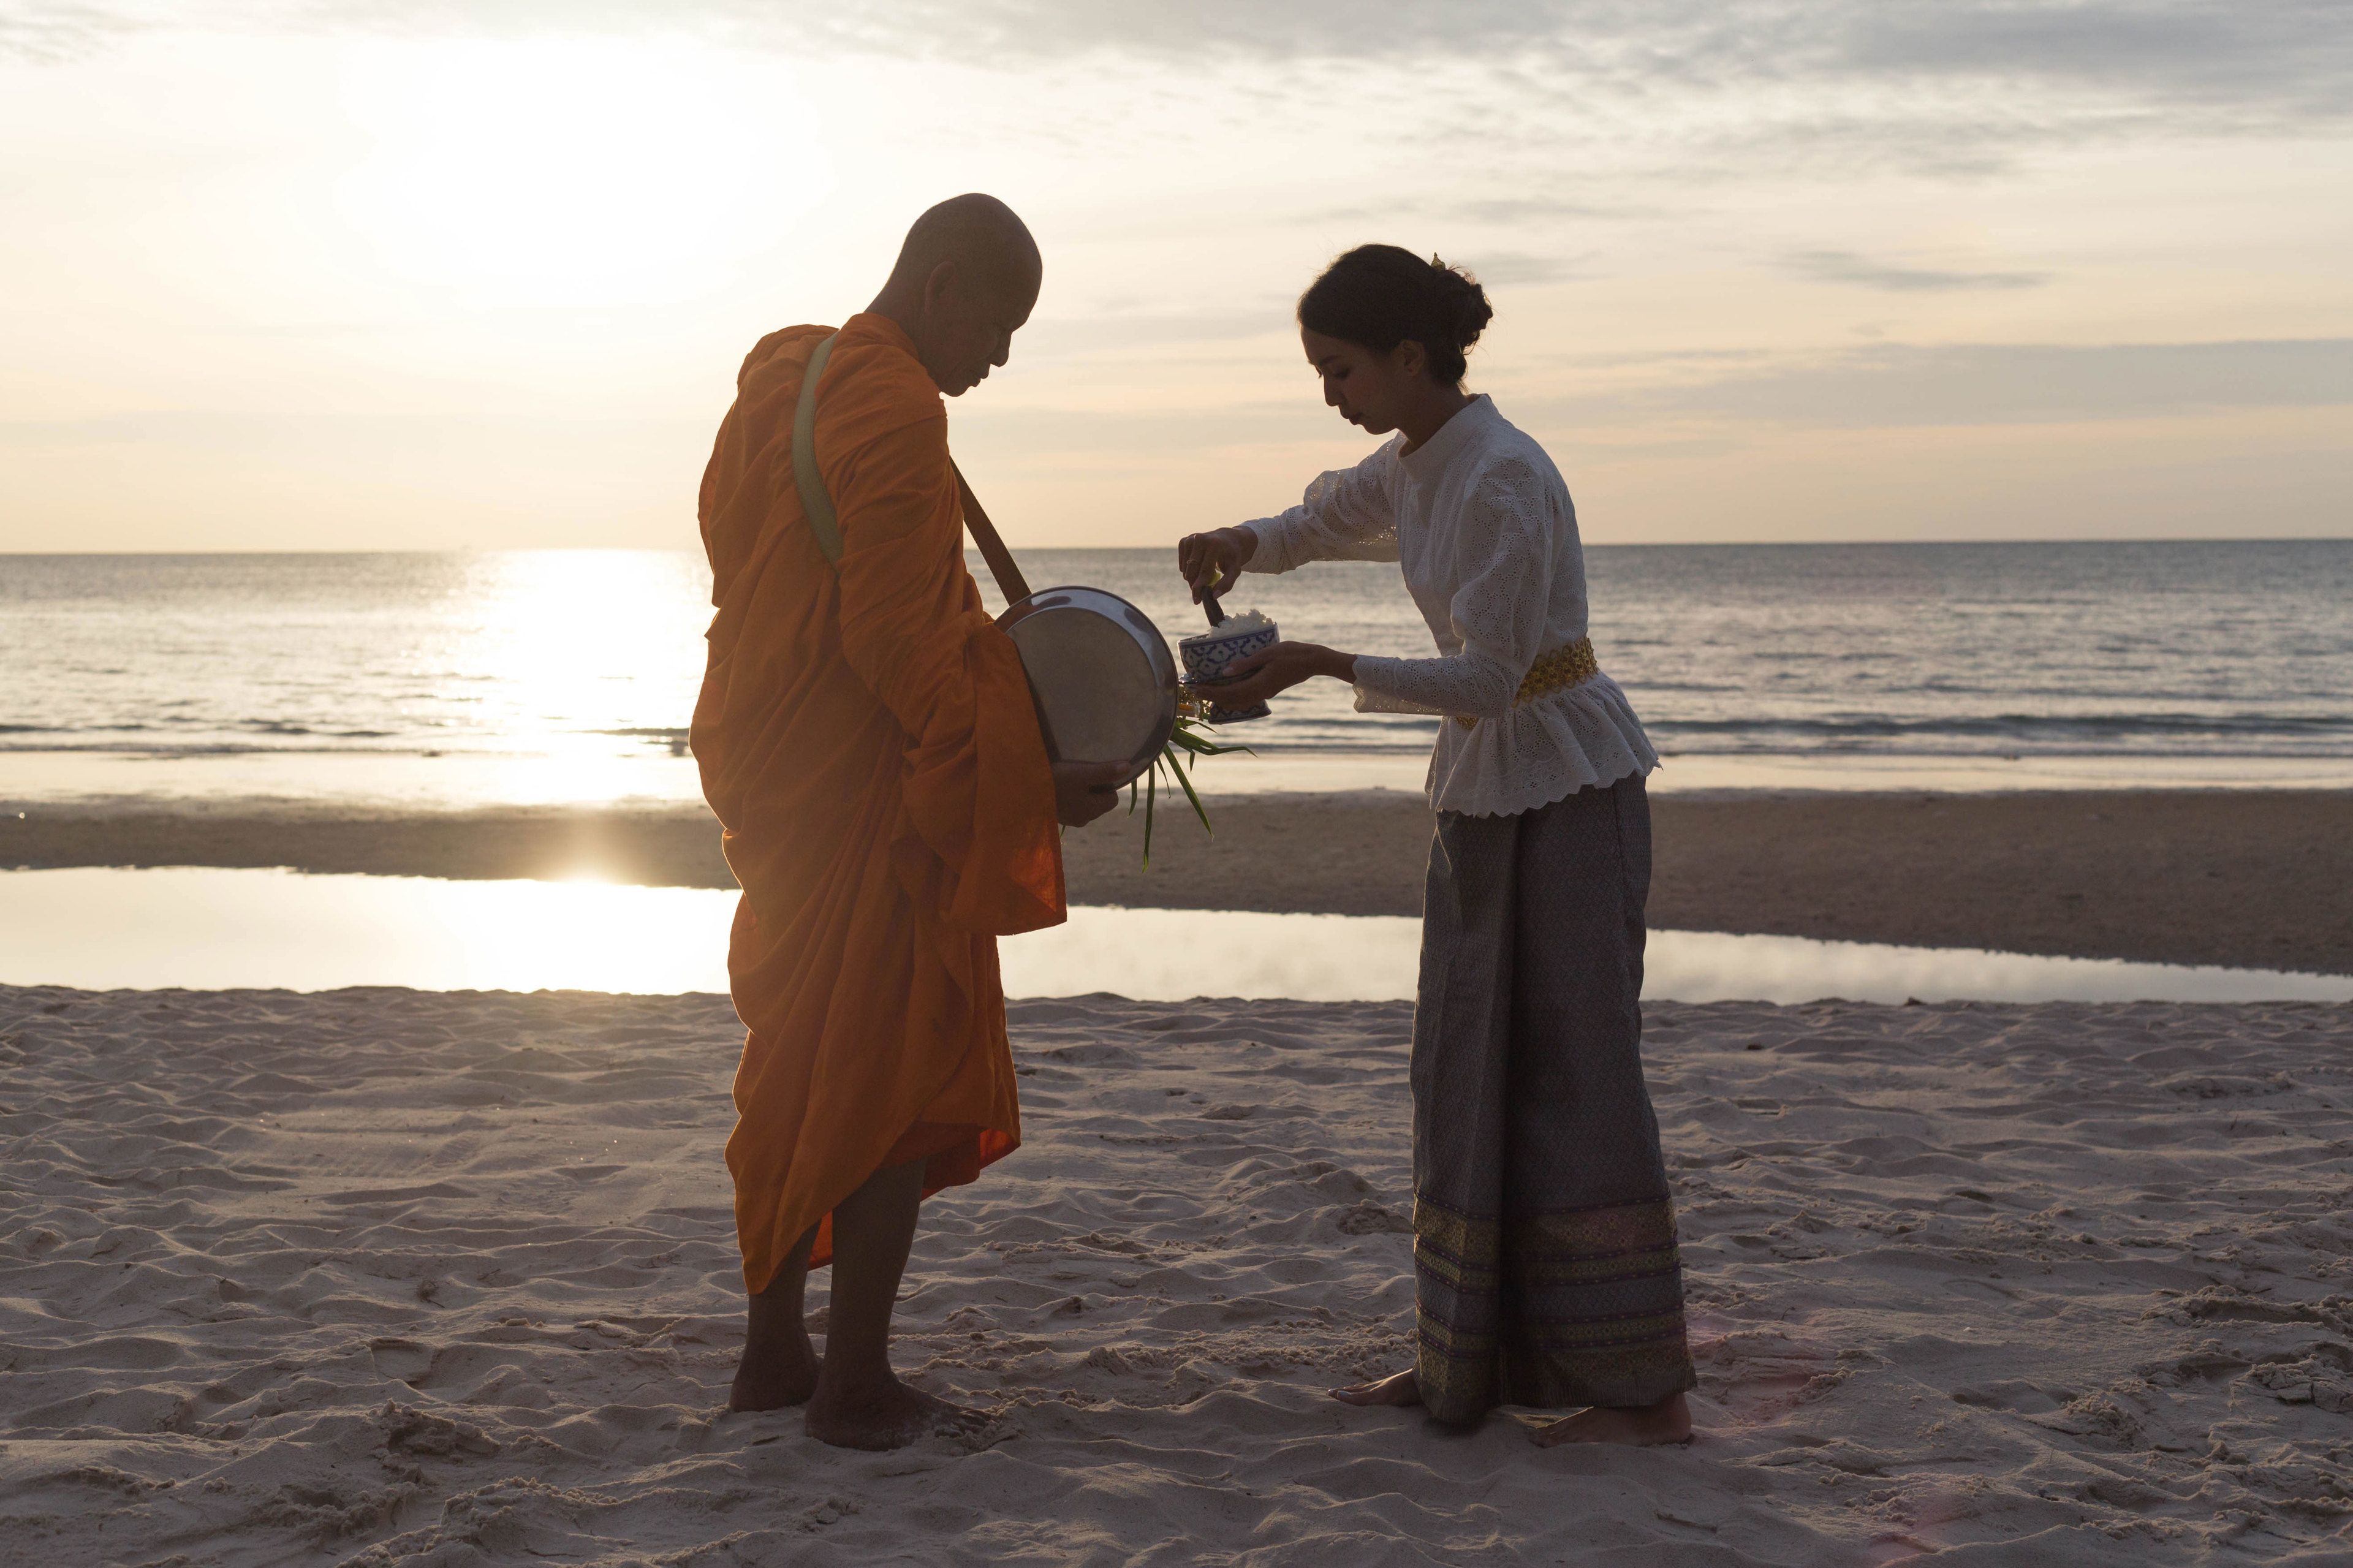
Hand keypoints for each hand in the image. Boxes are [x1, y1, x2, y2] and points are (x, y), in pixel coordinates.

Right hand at [1053, 760, 1129, 827]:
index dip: (1107, 784)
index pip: (1112, 799)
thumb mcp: (1082, 774)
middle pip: (1098, 802)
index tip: (1095, 772)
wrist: (1023, 793)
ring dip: (1080, 791)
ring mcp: (1068, 819)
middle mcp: (1082, 819)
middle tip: (1081, 773)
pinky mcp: (1055, 815)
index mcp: (1092, 811)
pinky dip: (1068, 795)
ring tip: (1068, 778)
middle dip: (1094, 788)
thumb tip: (1128, 768)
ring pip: (1084, 803)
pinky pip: (1070, 804)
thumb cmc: (1055, 782)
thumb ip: (1105, 772)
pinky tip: (1057, 785)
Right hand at [1176, 526, 1256, 603]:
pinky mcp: (1183, 541)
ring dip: (1193, 578)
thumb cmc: (1231, 557)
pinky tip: (1199, 565)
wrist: (1227, 539)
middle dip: (1196, 584)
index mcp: (1214, 544)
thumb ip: (1227, 583)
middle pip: (1192, 572)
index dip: (1200, 587)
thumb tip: (1214, 596)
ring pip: (1185, 570)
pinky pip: (1182, 565)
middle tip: (1203, 590)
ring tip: (1206, 574)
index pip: (1204, 571)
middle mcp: (1200, 539)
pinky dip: (1189, 570)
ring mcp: (1190, 539)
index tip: (1197, 600)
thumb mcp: (1235, 569)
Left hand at [1198, 641, 1354, 708]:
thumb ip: (1246, 663)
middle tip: (1195, 691)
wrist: (1313, 661)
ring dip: (1221, 699)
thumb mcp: (1267, 654)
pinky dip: (1233, 698)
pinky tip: (1226, 693)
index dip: (1211, 692)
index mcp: (1259, 684)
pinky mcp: (1268, 690)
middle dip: (1211, 697)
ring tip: (1206, 693)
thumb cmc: (1292, 653)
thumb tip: (1224, 672)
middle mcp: (1261, 692)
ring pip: (1238, 702)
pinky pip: (1246, 699)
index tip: (1196, 688)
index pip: (1229, 692)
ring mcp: (1265, 693)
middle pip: (1231, 700)